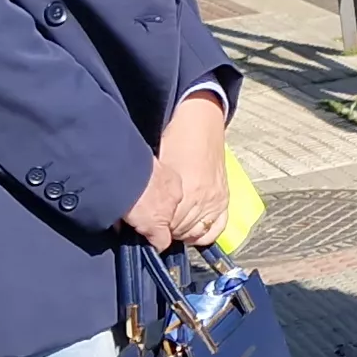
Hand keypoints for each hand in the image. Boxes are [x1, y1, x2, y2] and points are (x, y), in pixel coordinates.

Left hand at [132, 91, 232, 249]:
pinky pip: (216, 228)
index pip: (167, 226)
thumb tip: (132, 213)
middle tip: (155, 223)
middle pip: (181, 230)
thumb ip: (150, 192)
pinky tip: (191, 230)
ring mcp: (216, 200)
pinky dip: (203, 234)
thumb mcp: (159, 167)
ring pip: (197, 232)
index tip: (145, 225)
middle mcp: (204, 198)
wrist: (200, 123)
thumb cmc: (176, 140)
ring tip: (170, 225)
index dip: (153, 228)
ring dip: (182, 232)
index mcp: (187, 190)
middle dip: (166, 230)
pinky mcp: (224, 199)